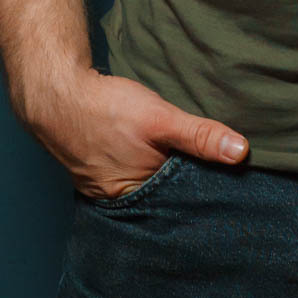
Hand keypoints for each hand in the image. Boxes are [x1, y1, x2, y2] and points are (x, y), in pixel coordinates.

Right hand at [21, 67, 249, 201]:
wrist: (57, 93)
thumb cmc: (107, 109)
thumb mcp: (160, 119)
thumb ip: (199, 136)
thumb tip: (240, 152)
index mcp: (136, 198)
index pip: (182, 203)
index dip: (206, 193)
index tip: (232, 184)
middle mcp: (120, 200)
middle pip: (164, 197)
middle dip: (187, 186)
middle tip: (219, 174)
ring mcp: (105, 187)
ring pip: (148, 185)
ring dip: (166, 174)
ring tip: (191, 162)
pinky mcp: (98, 170)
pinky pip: (131, 175)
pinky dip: (146, 166)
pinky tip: (156, 154)